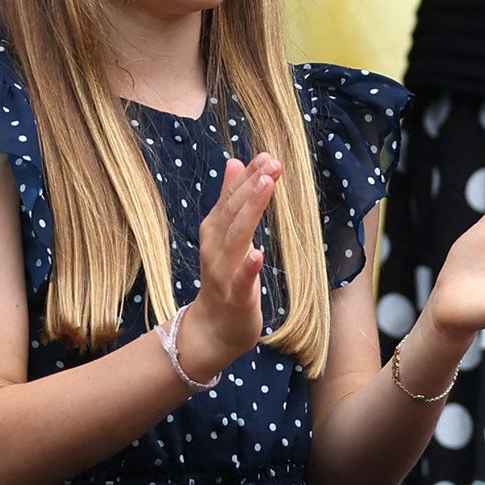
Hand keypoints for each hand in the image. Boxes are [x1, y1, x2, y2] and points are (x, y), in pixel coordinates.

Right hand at [176, 152, 279, 379]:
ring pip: (235, 239)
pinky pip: (240, 280)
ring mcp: (222, 273)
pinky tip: (258, 253)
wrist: (212, 329)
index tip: (266, 155)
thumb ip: (229, 200)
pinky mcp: (234, 297)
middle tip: (272, 163)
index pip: (229, 198)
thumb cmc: (224, 277)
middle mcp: (214, 248)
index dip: (247, 176)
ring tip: (266, 186)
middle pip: (231, 213)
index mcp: (214, 231)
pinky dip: (248, 267)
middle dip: (251, 186)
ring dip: (250, 211)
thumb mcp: (225, 234)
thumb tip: (235, 161)